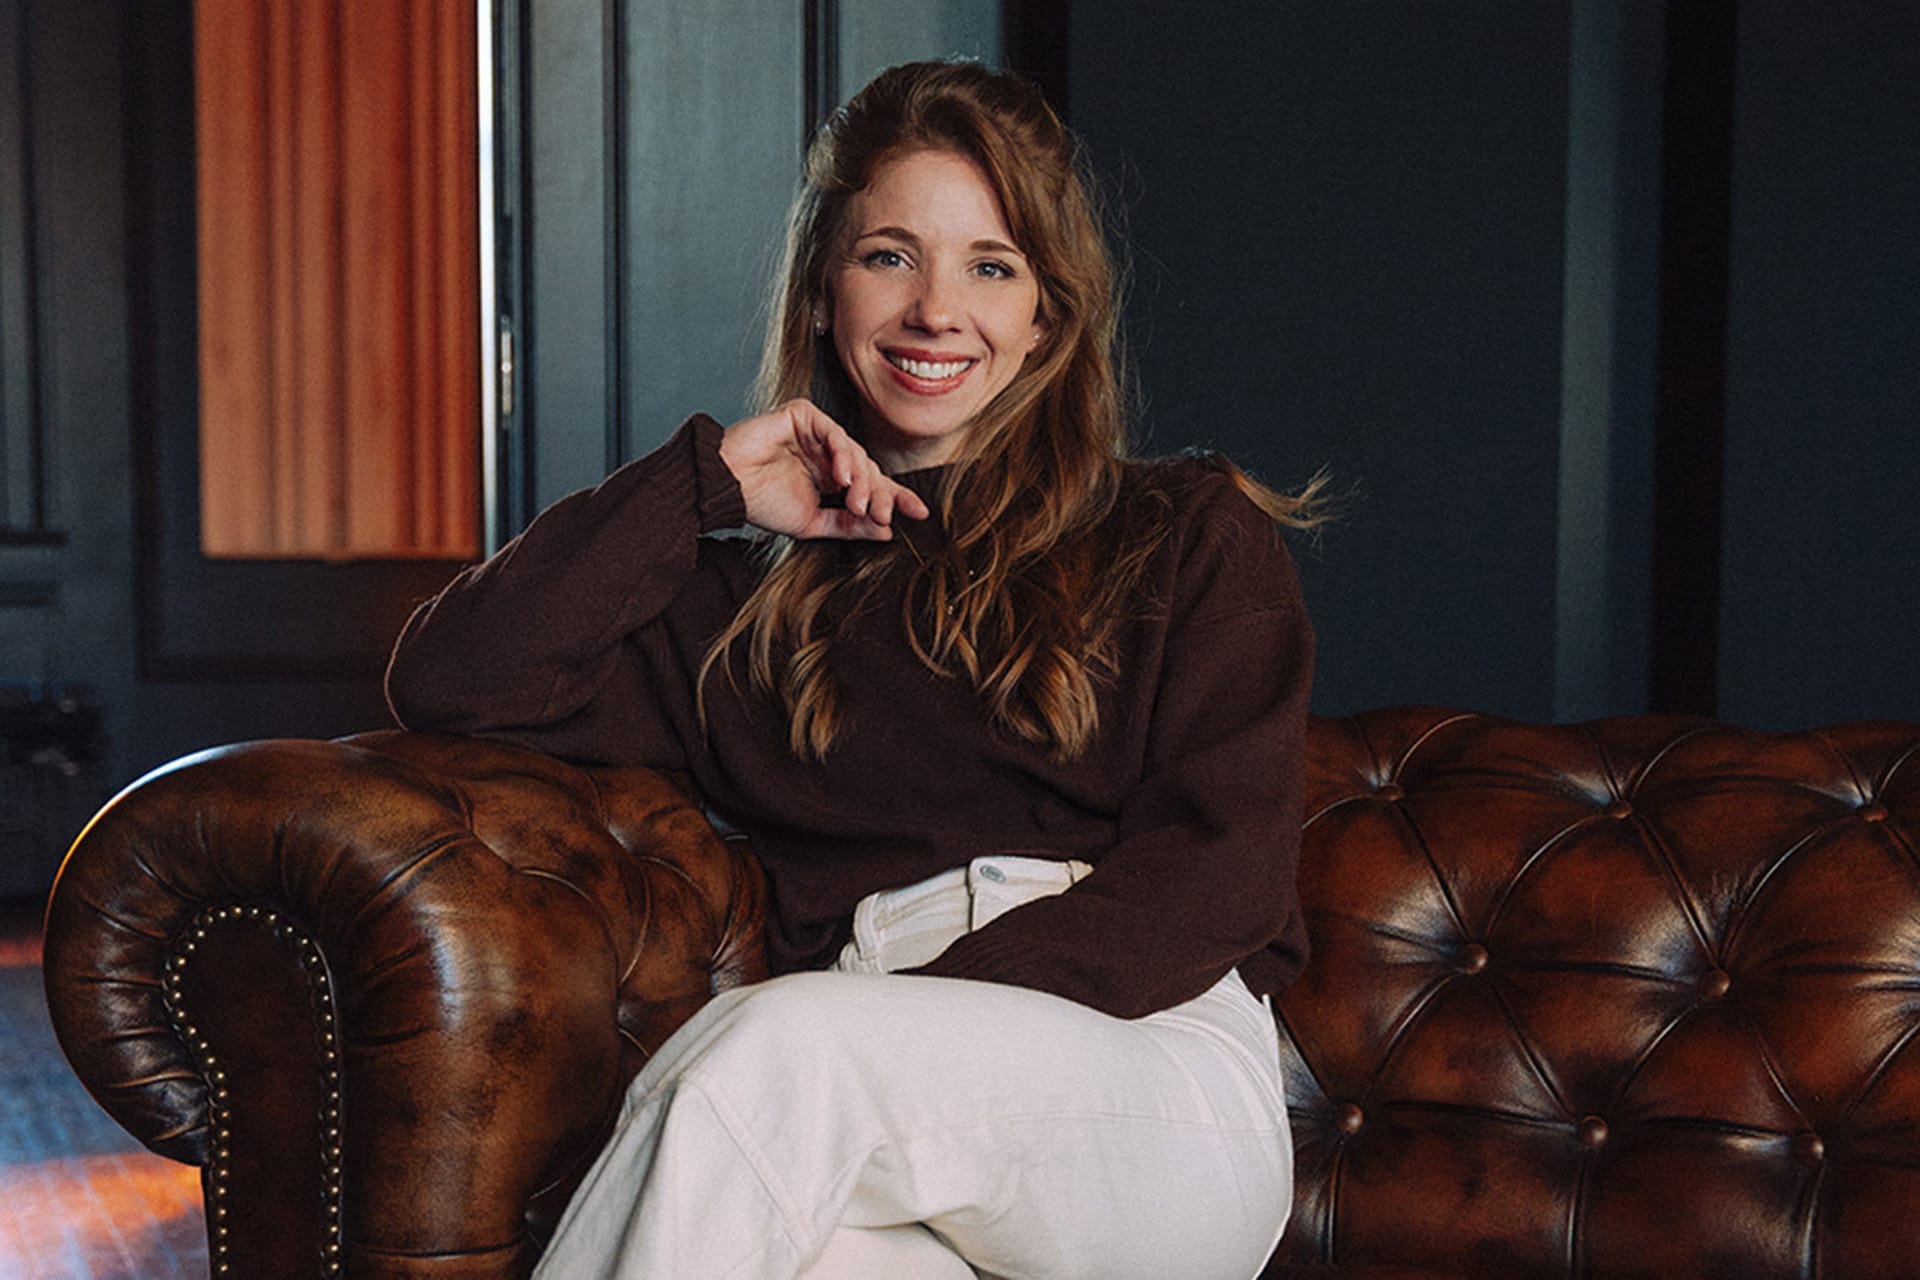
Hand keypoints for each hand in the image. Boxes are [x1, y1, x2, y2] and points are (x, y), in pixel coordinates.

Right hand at [718, 400, 929, 539]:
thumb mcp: (812, 523)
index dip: (894, 497)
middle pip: (868, 469)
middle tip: (883, 515)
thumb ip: (849, 525)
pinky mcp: (803, 415)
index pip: (870, 485)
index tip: (920, 513)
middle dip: (879, 494)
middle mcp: (826, 453)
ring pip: (855, 452)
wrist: (726, 487)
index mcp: (828, 477)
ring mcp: (815, 433)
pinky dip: (842, 455)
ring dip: (861, 480)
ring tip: (858, 503)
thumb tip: (887, 530)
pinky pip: (833, 432)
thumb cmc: (760, 503)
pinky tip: (843, 478)